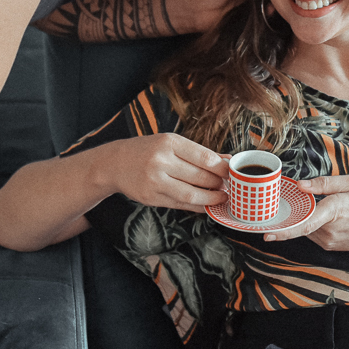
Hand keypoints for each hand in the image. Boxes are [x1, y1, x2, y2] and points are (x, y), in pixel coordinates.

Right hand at [105, 133, 229, 210]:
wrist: (115, 163)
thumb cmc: (148, 150)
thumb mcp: (171, 143)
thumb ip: (198, 152)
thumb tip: (228, 160)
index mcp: (169, 143)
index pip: (204, 157)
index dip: (222, 168)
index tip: (233, 173)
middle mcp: (161, 161)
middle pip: (200, 176)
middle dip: (219, 183)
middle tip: (230, 186)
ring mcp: (155, 181)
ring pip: (191, 194)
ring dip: (211, 198)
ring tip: (222, 197)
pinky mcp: (151, 198)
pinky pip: (180, 204)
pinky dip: (197, 206)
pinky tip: (207, 205)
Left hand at [264, 175, 348, 249]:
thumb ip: (324, 184)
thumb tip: (301, 185)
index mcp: (335, 211)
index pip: (305, 223)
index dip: (284, 230)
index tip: (267, 234)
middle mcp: (331, 231)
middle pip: (302, 224)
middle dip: (292, 215)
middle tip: (283, 207)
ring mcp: (331, 242)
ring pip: (306, 230)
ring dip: (303, 219)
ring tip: (313, 206)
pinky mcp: (332, 246)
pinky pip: (314, 234)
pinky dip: (311, 225)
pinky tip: (321, 215)